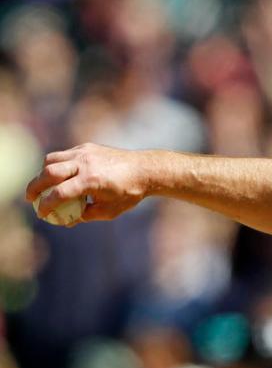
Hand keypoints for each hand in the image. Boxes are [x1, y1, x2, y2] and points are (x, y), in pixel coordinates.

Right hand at [25, 143, 151, 223]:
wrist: (145, 169)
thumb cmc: (129, 193)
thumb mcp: (109, 211)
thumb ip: (86, 215)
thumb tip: (66, 220)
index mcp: (92, 181)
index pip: (60, 193)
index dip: (47, 205)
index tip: (41, 213)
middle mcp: (85, 164)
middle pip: (49, 172)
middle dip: (34, 186)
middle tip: (30, 198)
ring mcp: (85, 152)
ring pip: (52, 160)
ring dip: (43, 174)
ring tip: (43, 187)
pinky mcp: (87, 147)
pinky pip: (64, 155)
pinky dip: (56, 165)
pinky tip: (59, 176)